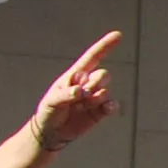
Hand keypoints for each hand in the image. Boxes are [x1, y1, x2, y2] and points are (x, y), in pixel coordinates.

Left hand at [28, 32, 121, 151]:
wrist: (51, 133)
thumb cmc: (48, 112)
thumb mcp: (51, 101)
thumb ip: (66, 94)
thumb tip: (82, 91)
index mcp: (75, 76)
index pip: (93, 57)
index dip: (105, 46)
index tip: (118, 35)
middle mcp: (88, 84)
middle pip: (103, 74)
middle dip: (95, 82)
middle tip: (80, 95)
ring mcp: (95, 98)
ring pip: (105, 90)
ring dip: (95, 98)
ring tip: (80, 107)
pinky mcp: (100, 111)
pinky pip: (111, 105)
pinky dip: (109, 106)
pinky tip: (103, 109)